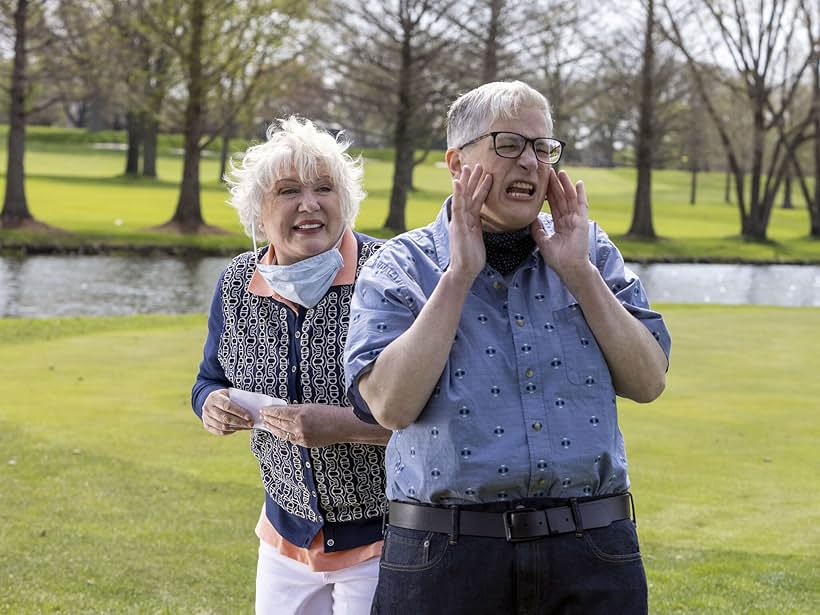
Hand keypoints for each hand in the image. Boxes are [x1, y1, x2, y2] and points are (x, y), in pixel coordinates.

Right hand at [201, 389, 252, 434]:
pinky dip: (230, 431)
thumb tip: (252, 409)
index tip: (249, 417)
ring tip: (247, 427)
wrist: (210, 400)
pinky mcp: (206, 425)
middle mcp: (208, 408)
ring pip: (223, 426)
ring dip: (237, 428)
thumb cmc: (224, 396)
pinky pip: (219, 432)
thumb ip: (237, 399)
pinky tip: (238, 429)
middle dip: (240, 422)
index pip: (227, 406)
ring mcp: (206, 418)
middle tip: (251, 423)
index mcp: (214, 397)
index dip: (239, 412)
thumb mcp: (229, 393)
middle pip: (225, 418)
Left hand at [260, 403, 350, 447]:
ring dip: (273, 428)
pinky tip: (279, 432)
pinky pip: (290, 439)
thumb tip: (282, 409)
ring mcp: (301, 437)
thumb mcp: (310, 406)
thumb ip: (294, 408)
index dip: (270, 411)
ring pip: (282, 433)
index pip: (279, 413)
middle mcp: (299, 427)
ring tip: (267, 424)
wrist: (342, 426)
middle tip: (262, 416)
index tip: (263, 409)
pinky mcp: (305, 444)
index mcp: (300, 415)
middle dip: (269, 419)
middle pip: (278, 423)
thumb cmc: (328, 413)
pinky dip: (283, 435)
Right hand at [449, 164, 491, 286]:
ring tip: (471, 167)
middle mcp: (462, 219)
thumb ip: (477, 229)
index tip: (485, 175)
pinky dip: (457, 194)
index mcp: (469, 221)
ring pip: (463, 197)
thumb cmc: (471, 259)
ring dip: (467, 182)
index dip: (480, 187)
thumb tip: (481, 225)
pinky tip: (457, 182)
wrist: (463, 271)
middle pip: (468, 195)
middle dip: (473, 180)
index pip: (475, 201)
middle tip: (478, 165)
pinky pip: (458, 207)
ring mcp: (459, 221)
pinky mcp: (458, 226)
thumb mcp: (477, 239)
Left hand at [531, 169, 591, 281]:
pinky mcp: (582, 221)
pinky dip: (581, 194)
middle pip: (560, 198)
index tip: (543, 181)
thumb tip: (530, 219)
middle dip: (555, 185)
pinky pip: (581, 205)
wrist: (569, 268)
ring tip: (561, 172)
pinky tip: (578, 183)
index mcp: (560, 224)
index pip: (553, 205)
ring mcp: (576, 220)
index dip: (548, 193)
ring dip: (566, 185)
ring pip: (569, 198)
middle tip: (549, 171)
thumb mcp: (543, 242)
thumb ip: (538, 230)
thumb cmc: (558, 259)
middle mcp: (568, 220)